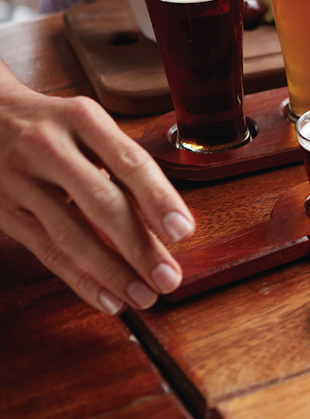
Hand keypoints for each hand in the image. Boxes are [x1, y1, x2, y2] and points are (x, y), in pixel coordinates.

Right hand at [0, 75, 194, 313]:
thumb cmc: (50, 124)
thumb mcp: (86, 124)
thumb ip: (121, 163)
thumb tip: (165, 216)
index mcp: (82, 118)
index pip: (129, 162)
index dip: (159, 199)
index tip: (183, 230)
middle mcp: (48, 146)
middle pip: (101, 202)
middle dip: (139, 246)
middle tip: (169, 278)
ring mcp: (20, 179)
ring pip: (71, 234)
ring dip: (113, 272)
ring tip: (145, 297)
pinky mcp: (4, 209)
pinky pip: (46, 251)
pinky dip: (80, 279)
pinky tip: (108, 299)